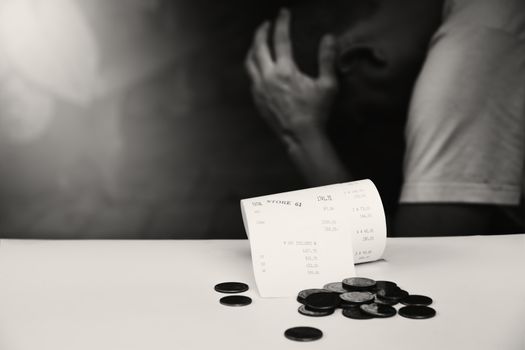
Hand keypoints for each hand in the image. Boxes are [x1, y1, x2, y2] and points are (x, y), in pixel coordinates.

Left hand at [245, 8, 337, 140]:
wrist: (300, 136)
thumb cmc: (316, 112)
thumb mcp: (327, 85)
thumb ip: (327, 59)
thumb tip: (329, 38)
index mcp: (285, 70)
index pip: (281, 39)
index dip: (282, 23)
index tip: (283, 13)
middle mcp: (268, 77)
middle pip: (258, 47)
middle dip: (261, 32)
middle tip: (266, 24)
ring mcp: (259, 89)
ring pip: (249, 62)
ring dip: (253, 48)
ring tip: (258, 42)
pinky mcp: (256, 99)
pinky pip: (250, 77)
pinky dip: (253, 66)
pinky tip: (258, 66)